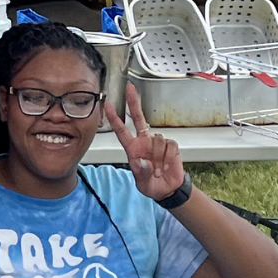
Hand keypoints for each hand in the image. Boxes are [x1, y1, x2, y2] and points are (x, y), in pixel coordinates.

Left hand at [103, 86, 185, 201]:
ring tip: (158, 170)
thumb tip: (142, 161)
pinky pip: (169, 145)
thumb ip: (141, 172)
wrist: (168, 189)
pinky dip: (168, 158)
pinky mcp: (171, 146)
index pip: (121, 130)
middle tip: (129, 88)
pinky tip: (167, 166)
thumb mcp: (142, 183)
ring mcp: (157, 143)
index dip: (114, 118)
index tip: (107, 105)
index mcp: (132, 148)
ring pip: (158, 139)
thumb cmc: (151, 185)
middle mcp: (144, 141)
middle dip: (133, 103)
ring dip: (158, 157)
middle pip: (138, 118)